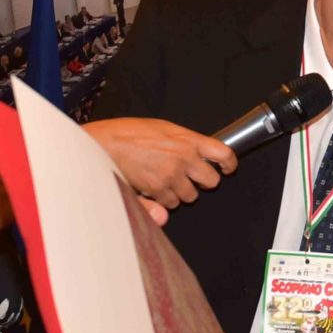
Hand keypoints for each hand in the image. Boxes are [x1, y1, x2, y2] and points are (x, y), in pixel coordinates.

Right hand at [85, 117, 236, 209]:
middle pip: (212, 181)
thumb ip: (184, 142)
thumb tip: (201, 158)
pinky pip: (171, 204)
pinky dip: (164, 200)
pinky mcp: (158, 191)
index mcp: (187, 139)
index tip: (227, 168)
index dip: (229, 164)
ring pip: (191, 196)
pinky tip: (153, 186)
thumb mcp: (161, 129)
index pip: (223, 153)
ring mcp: (172, 176)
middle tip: (190, 176)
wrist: (104, 144)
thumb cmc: (129, 133)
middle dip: (203, 181)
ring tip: (165, 180)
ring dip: (181, 192)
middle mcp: (184, 158)